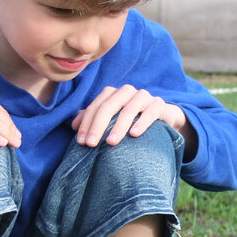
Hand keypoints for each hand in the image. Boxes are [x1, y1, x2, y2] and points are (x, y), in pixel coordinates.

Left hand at [71, 84, 188, 146]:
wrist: (162, 118)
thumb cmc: (131, 120)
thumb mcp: (111, 120)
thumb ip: (93, 119)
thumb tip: (74, 125)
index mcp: (112, 94)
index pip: (95, 107)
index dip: (86, 124)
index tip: (81, 142)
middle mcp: (126, 92)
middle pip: (108, 106)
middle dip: (97, 126)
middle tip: (91, 145)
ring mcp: (143, 96)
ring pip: (128, 109)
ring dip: (118, 127)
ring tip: (111, 143)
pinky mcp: (159, 105)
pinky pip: (150, 112)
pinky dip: (141, 123)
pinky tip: (134, 135)